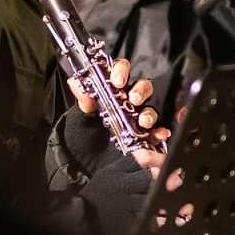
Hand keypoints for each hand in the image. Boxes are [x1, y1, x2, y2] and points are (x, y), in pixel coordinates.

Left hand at [67, 57, 170, 173]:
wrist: (85, 163)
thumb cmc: (83, 135)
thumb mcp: (80, 116)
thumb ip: (83, 100)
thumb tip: (75, 82)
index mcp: (111, 91)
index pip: (120, 71)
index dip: (121, 70)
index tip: (117, 81)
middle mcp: (127, 103)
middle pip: (141, 88)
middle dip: (140, 91)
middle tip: (134, 99)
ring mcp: (137, 120)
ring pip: (149, 109)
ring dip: (149, 113)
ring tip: (143, 122)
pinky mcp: (144, 137)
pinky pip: (156, 132)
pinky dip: (160, 132)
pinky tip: (159, 134)